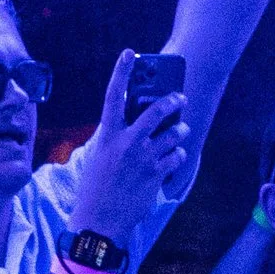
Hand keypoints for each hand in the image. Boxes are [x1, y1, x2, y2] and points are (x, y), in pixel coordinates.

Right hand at [65, 51, 192, 248]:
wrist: (99, 220)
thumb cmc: (94, 188)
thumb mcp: (98, 156)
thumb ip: (113, 137)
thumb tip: (125, 124)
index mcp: (108, 135)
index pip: (114, 96)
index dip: (121, 71)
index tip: (129, 53)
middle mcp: (127, 143)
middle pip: (157, 111)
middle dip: (172, 101)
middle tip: (180, 97)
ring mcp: (144, 159)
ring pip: (173, 134)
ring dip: (179, 131)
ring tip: (179, 132)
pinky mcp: (157, 175)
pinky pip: (176, 156)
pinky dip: (177, 154)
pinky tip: (173, 157)